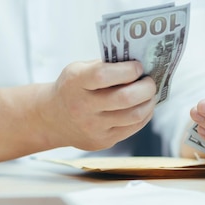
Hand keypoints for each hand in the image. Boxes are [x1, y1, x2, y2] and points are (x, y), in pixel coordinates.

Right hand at [37, 60, 156, 150]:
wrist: (53, 118)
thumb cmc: (73, 88)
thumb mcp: (78, 69)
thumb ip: (104, 65)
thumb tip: (140, 64)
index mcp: (75, 82)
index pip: (103, 75)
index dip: (127, 70)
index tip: (138, 67)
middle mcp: (82, 107)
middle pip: (125, 99)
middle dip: (146, 87)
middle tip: (150, 81)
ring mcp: (92, 127)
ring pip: (134, 116)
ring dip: (149, 102)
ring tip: (150, 94)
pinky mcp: (102, 141)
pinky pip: (133, 128)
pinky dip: (144, 115)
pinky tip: (143, 107)